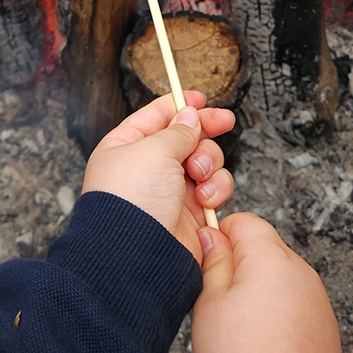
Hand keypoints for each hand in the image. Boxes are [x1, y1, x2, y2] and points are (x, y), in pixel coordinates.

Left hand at [82, 91, 235, 262]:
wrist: (137, 256)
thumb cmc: (132, 201)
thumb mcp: (154, 150)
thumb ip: (178, 130)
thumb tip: (190, 116)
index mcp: (127, 146)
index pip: (156, 117)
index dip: (180, 105)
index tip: (201, 97)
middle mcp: (148, 168)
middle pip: (187, 137)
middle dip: (205, 133)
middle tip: (224, 122)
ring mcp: (170, 190)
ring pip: (206, 162)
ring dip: (210, 164)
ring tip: (199, 176)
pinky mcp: (190, 213)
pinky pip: (214, 189)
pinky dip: (216, 190)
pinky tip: (206, 199)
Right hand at [193, 213, 340, 352]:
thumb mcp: (210, 304)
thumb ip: (212, 261)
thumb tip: (210, 234)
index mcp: (272, 257)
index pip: (244, 220)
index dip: (220, 236)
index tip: (208, 258)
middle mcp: (300, 270)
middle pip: (262, 248)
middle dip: (238, 266)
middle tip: (219, 300)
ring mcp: (315, 296)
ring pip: (277, 276)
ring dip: (257, 291)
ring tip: (240, 327)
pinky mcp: (323, 320)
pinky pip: (292, 301)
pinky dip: (276, 312)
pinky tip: (261, 339)